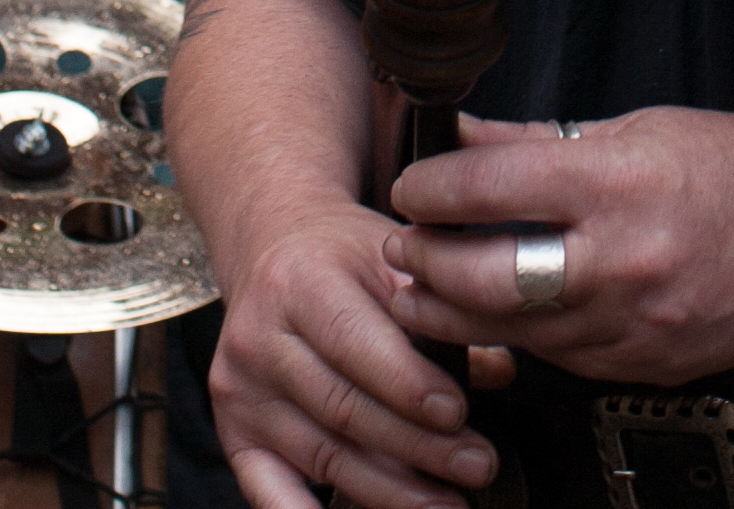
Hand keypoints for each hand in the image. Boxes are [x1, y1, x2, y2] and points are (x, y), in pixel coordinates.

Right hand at [211, 197, 497, 508]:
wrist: (272, 249)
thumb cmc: (343, 257)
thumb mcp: (392, 256)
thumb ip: (441, 309)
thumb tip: (499, 371)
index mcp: (299, 283)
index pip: (352, 342)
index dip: (407, 384)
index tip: (458, 413)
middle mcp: (258, 339)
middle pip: (343, 409)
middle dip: (418, 447)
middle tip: (478, 466)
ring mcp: (240, 391)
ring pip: (322, 455)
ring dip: (391, 491)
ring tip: (447, 502)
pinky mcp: (234, 432)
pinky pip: (268, 491)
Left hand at [386, 111, 733, 387]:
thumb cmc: (731, 163)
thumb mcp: (630, 127)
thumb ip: (534, 143)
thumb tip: (459, 135)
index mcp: (617, 183)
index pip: (489, 190)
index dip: (430, 190)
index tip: (409, 188)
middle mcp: (622, 260)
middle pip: (485, 278)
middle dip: (426, 264)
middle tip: (402, 249)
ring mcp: (636, 324)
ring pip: (513, 333)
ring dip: (456, 312)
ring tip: (424, 292)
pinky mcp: (648, 366)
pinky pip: (562, 360)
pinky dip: (525, 337)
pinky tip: (503, 318)